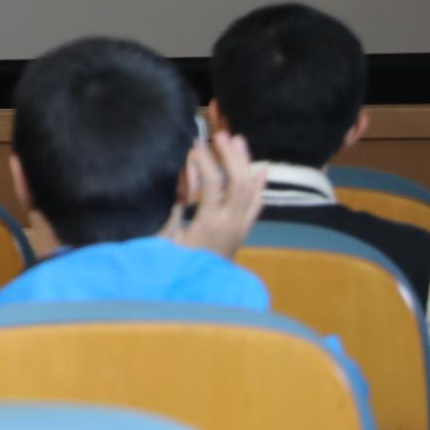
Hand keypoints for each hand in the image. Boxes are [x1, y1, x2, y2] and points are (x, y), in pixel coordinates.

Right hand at [172, 128, 268, 259]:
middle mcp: (231, 223)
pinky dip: (259, 186)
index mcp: (209, 223)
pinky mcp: (243, 232)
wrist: (197, 294)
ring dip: (245, 164)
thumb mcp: (167, 238)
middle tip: (221, 134)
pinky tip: (261, 169)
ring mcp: (240, 227)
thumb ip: (176, 208)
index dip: (204, 160)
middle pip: (238, 181)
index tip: (196, 143)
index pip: (212, 183)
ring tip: (239, 140)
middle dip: (230, 156)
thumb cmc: (174, 266)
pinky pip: (256, 205)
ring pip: (251, 190)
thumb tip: (186, 180)